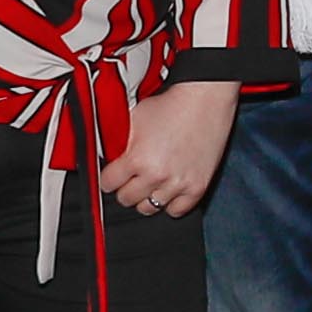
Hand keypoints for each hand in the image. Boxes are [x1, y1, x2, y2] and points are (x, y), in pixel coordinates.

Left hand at [100, 78, 240, 218]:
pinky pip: (176, 210)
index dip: (109, 177)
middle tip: (132, 178)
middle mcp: (156, 175)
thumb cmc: (172, 105)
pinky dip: (170, 203)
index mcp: (137, 159)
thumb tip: (107, 156)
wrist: (204, 101)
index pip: (108, 184)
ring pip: (149, 208)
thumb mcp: (133, 119)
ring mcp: (178, 184)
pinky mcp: (197, 187)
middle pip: (126, 199)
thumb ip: (118, 142)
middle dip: (126, 188)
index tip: (114, 175)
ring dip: (146, 197)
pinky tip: (168, 190)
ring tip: (150, 184)